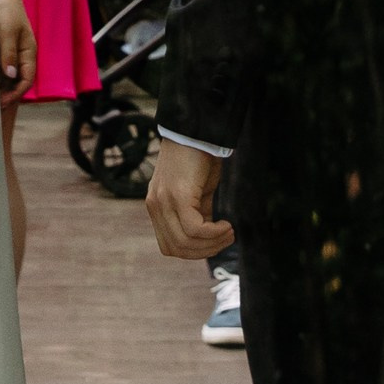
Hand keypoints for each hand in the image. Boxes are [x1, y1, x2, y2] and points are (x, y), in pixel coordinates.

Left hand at [0, 0, 35, 105]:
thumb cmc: (4, 6)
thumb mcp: (6, 31)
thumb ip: (8, 54)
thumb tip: (11, 77)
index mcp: (29, 50)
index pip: (27, 79)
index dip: (16, 94)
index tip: (1, 103)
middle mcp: (20, 51)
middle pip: (17, 80)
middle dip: (7, 95)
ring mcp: (9, 47)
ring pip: (6, 73)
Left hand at [147, 139, 234, 262]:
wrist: (195, 131)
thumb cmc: (198, 158)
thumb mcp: (196, 192)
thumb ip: (197, 213)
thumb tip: (208, 236)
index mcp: (157, 207)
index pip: (169, 246)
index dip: (193, 252)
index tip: (215, 244)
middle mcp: (155, 206)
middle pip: (175, 249)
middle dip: (204, 252)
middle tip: (226, 240)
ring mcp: (163, 202)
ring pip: (185, 242)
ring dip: (212, 243)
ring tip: (229, 232)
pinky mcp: (177, 196)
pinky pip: (194, 228)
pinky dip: (213, 233)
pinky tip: (226, 225)